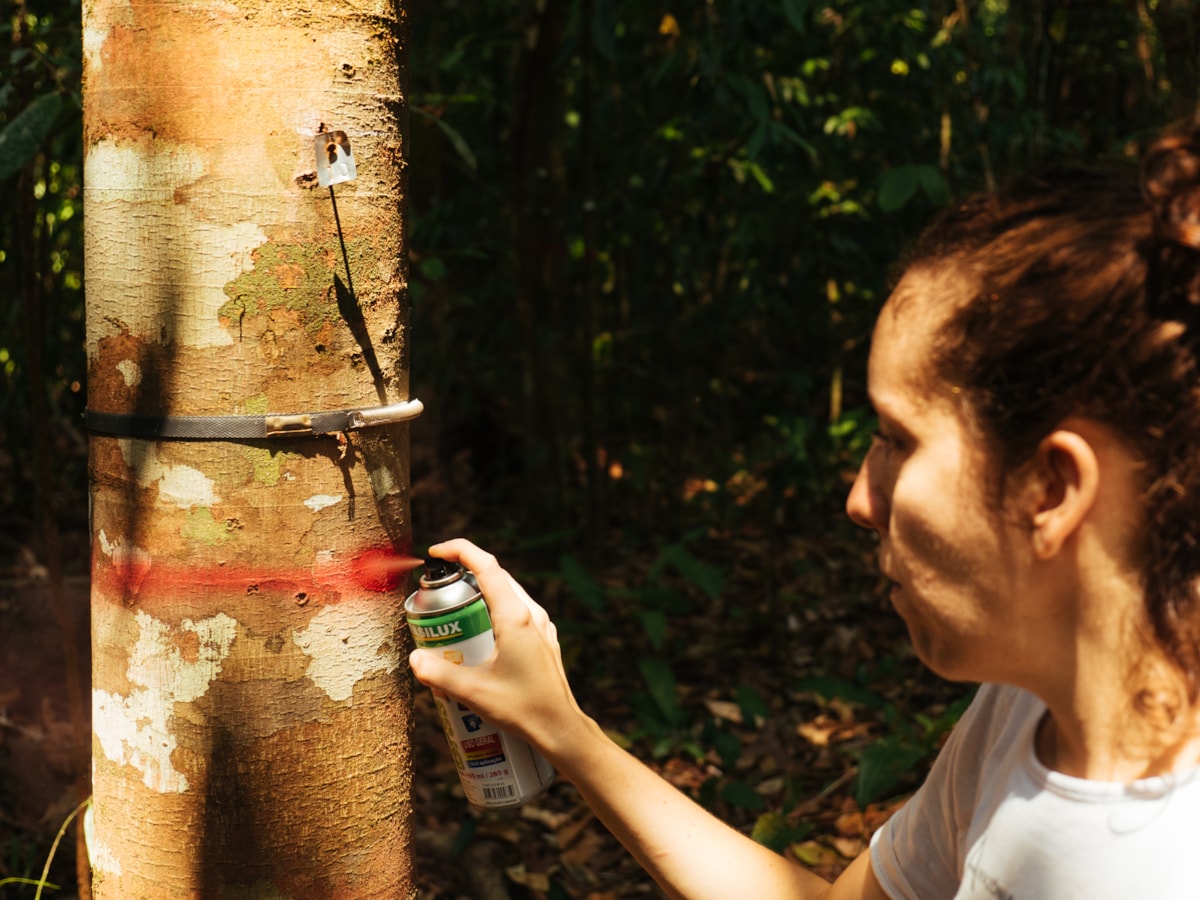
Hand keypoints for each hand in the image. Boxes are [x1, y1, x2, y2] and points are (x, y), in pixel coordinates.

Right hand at [407, 538, 591, 762]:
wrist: (561, 728)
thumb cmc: (524, 709)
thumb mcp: (474, 692)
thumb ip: (439, 674)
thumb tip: (414, 659)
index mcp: (515, 617)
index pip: (486, 566)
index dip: (460, 550)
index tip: (436, 552)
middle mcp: (531, 614)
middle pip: (495, 577)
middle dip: (464, 576)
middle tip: (438, 593)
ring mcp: (540, 626)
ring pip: (506, 594)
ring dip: (479, 596)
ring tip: (454, 616)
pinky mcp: (542, 639)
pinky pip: (516, 613)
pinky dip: (494, 613)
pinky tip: (479, 638)